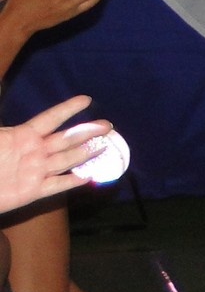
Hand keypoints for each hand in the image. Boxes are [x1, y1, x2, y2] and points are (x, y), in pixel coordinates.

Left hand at [0, 96, 109, 212]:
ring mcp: (35, 171)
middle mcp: (34, 152)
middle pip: (65, 139)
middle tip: (107, 125)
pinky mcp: (33, 191)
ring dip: (85, 153)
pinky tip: (87, 176)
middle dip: (86, 131)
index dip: (67, 109)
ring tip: (103, 146)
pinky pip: (56, 185)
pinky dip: (72, 182)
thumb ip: (1, 125)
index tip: (86, 99)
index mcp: (22, 136)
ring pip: (66, 160)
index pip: (50, 119)